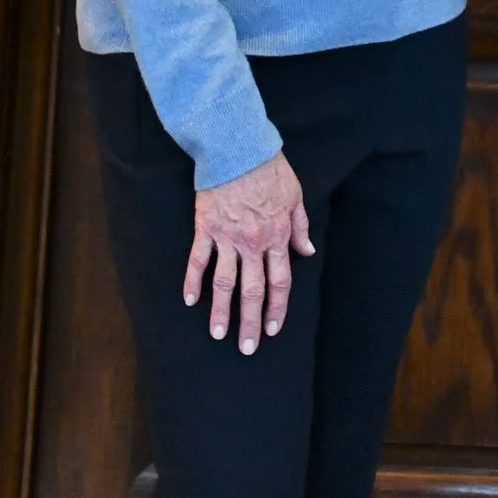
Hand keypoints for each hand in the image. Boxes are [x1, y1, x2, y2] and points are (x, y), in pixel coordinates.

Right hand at [186, 151, 313, 353]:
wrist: (239, 149)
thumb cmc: (270, 170)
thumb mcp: (296, 196)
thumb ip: (300, 227)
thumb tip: (308, 251)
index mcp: (277, 236)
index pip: (280, 282)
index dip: (278, 308)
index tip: (273, 330)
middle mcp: (253, 243)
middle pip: (252, 290)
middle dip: (251, 322)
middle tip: (247, 348)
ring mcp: (227, 238)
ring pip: (224, 283)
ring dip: (221, 311)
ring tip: (217, 334)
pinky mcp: (205, 229)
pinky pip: (198, 260)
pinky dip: (192, 282)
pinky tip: (189, 301)